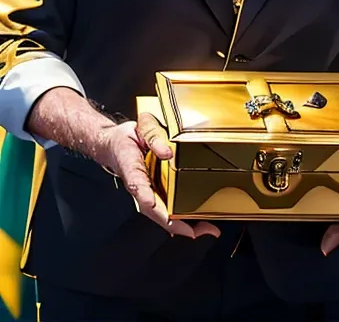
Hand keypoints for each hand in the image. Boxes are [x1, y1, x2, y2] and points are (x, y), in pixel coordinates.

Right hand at [98, 113, 220, 239]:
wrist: (113, 145)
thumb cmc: (125, 141)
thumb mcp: (139, 129)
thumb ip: (153, 137)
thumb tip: (168, 152)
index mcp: (131, 169)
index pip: (136, 184)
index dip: (144, 194)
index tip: (150, 202)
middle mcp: (138, 186)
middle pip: (152, 210)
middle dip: (173, 222)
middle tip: (196, 230)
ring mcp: (145, 192)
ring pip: (159, 214)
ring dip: (180, 225)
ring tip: (205, 229)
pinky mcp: (153, 193)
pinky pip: (165, 209)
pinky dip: (179, 219)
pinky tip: (197, 224)